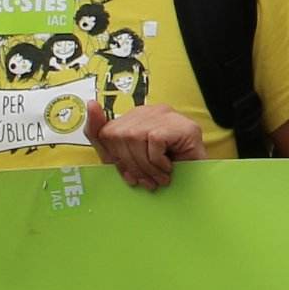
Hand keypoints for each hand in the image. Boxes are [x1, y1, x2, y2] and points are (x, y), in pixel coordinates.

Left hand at [84, 97, 208, 190]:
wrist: (198, 186)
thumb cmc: (163, 172)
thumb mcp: (123, 159)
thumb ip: (102, 136)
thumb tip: (90, 103)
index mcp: (136, 117)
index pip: (107, 131)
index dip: (115, 158)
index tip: (129, 174)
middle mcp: (150, 111)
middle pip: (119, 136)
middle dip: (130, 164)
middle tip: (146, 180)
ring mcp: (167, 115)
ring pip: (136, 138)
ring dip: (146, 166)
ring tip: (159, 178)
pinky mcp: (180, 125)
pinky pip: (154, 141)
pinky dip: (158, 161)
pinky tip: (169, 168)